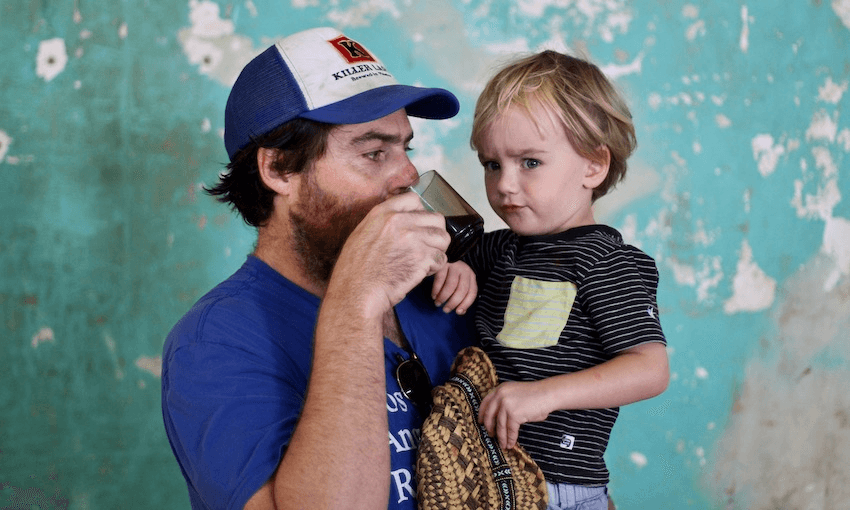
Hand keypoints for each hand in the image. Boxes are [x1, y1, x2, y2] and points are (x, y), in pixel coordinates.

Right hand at [327, 192, 450, 318]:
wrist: (356, 293)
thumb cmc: (354, 271)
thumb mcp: (361, 235)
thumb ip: (382, 224)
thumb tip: (401, 220)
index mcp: (382, 213)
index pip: (414, 199)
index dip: (420, 213)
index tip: (417, 227)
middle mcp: (399, 221)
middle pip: (436, 218)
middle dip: (435, 233)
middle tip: (427, 247)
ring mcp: (412, 238)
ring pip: (443, 238)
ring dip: (437, 251)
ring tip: (425, 262)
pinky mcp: (422, 257)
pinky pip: (441, 259)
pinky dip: (435, 268)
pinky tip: (422, 273)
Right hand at [431, 261, 476, 314]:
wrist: (443, 255)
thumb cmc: (451, 274)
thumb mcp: (459, 282)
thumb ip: (461, 296)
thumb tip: (460, 312)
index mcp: (471, 277)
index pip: (472, 292)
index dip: (466, 304)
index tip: (458, 312)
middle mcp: (465, 270)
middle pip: (462, 290)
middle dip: (453, 302)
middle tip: (445, 310)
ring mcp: (454, 266)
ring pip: (451, 285)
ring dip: (443, 297)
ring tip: (438, 303)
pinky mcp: (443, 264)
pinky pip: (440, 279)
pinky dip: (436, 290)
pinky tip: (433, 296)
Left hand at [478, 381, 550, 449]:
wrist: (548, 394)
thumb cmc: (535, 395)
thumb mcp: (515, 394)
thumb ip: (505, 402)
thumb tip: (497, 420)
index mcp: (500, 389)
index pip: (485, 403)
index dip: (481, 414)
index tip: (480, 422)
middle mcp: (501, 395)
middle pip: (489, 415)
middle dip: (489, 427)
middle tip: (490, 435)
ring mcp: (506, 405)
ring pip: (500, 425)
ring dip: (501, 437)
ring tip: (503, 444)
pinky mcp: (514, 414)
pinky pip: (510, 430)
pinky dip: (510, 439)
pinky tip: (511, 444)